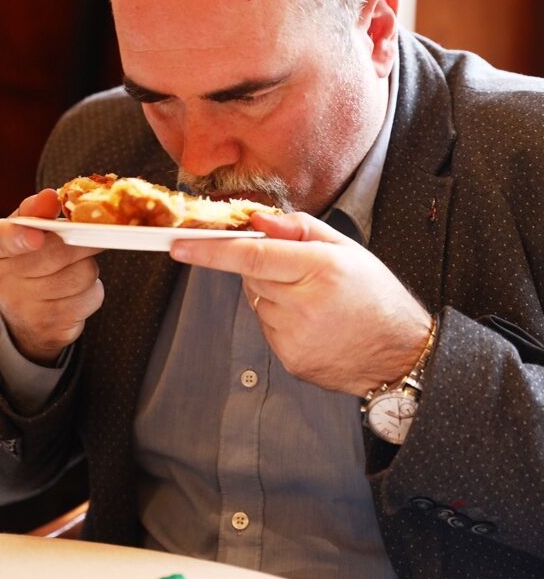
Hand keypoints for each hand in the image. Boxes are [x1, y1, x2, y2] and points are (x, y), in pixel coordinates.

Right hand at [0, 189, 103, 365]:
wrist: (23, 316)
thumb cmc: (27, 258)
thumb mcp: (23, 230)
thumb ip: (36, 211)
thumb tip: (50, 196)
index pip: (2, 239)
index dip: (21, 237)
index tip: (37, 236)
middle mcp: (2, 281)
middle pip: (59, 252)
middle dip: (82, 240)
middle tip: (87, 236)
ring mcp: (26, 309)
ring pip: (83, 274)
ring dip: (88, 266)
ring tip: (73, 267)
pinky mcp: (52, 327)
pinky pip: (92, 297)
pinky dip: (93, 290)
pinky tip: (76, 290)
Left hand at [170, 212, 431, 395]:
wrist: (400, 354)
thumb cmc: (375, 296)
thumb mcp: (347, 249)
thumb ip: (298, 229)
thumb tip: (256, 220)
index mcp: (319, 269)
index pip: (251, 255)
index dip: (210, 250)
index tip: (179, 245)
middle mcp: (303, 305)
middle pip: (251, 275)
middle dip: (264, 266)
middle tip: (299, 270)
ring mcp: (294, 337)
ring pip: (257, 302)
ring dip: (274, 294)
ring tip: (314, 300)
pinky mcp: (289, 359)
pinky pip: (267, 327)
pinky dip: (281, 319)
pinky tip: (312, 321)